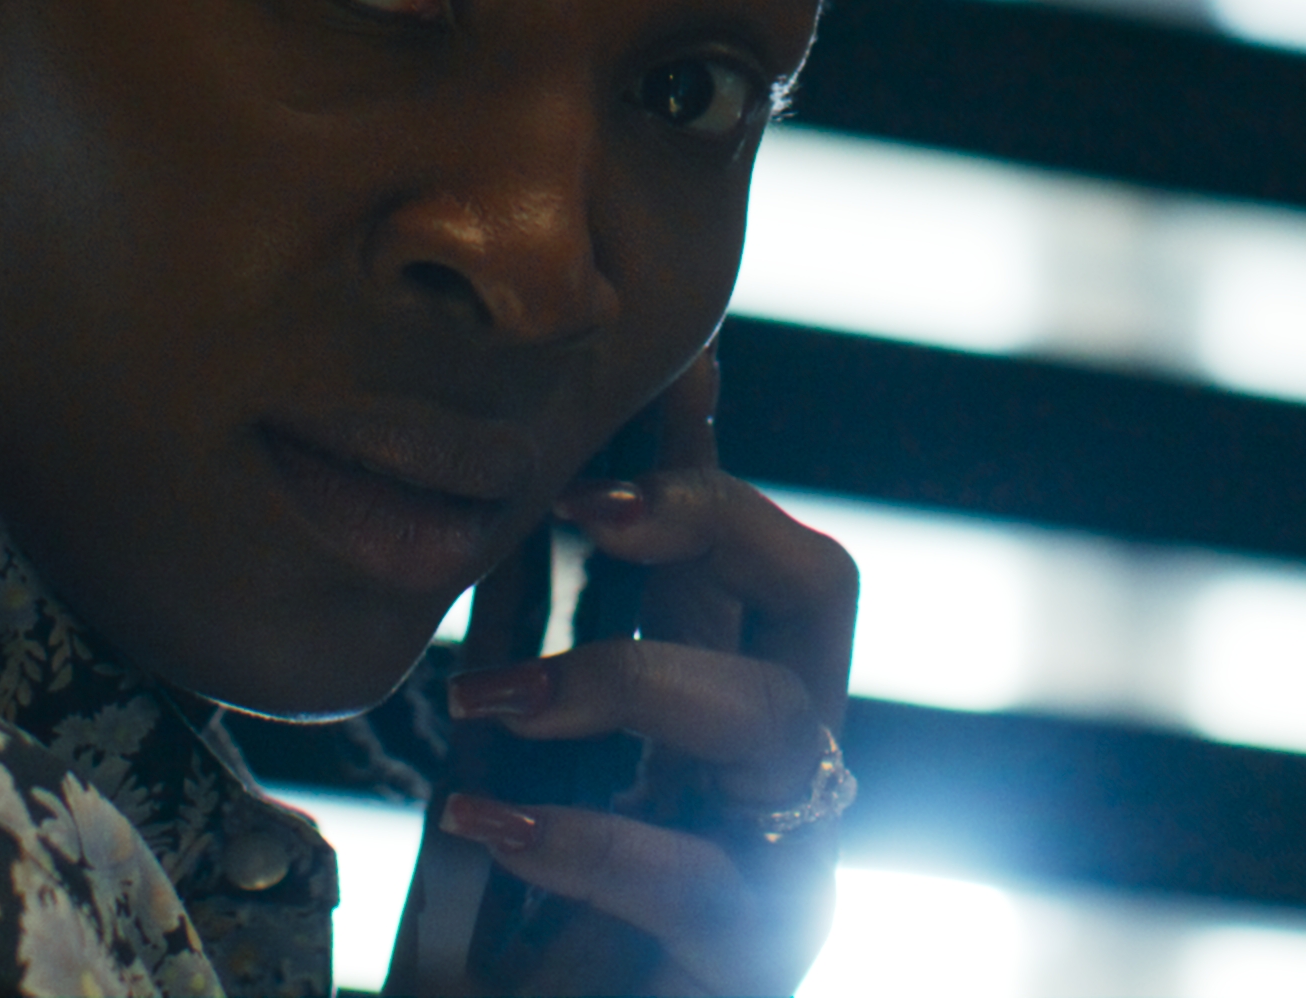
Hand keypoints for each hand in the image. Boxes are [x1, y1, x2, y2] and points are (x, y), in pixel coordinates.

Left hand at [436, 358, 859, 996]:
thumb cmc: (519, 936)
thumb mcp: (516, 758)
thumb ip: (526, 643)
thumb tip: (487, 505)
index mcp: (725, 716)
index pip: (752, 551)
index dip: (707, 452)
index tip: (645, 367)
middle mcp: (781, 780)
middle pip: (821, 590)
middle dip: (711, 515)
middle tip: (579, 502)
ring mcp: (786, 872)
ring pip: (775, 720)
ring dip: (622, 680)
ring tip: (485, 699)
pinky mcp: (752, 964)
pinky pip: (700, 880)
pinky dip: (586, 840)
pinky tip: (486, 817)